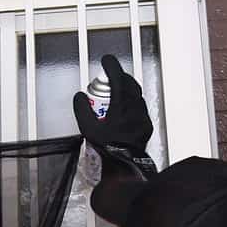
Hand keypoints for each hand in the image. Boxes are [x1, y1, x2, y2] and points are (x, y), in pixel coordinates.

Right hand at [72, 56, 157, 188]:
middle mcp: (135, 108)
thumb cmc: (108, 148)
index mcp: (121, 105)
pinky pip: (141, 107)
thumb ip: (81, 108)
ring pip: (137, 95)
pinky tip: (126, 108)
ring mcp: (142, 117)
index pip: (118, 77)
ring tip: (117, 90)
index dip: (111, 66)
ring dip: (128, 89)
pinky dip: (133, 102)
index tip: (106, 60)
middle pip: (130, 84)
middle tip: (111, 75)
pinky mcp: (146, 126)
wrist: (125, 166)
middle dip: (121, 76)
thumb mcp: (87, 127)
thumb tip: (80, 97)